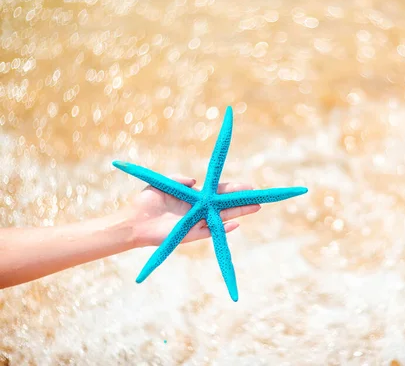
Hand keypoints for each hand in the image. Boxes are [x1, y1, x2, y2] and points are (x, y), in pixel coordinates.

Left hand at [125, 174, 260, 247]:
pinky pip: (211, 232)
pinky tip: (236, 224)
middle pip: (225, 204)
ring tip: (256, 207)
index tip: (247, 186)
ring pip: (223, 217)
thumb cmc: (146, 202)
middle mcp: (199, 210)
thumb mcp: (164, 184)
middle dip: (241, 201)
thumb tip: (196, 181)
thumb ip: (179, 180)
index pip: (218, 192)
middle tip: (258, 196)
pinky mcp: (191, 235)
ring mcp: (197, 223)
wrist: (134, 222)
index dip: (232, 189)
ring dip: (239, 213)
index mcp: (194, 198)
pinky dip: (223, 228)